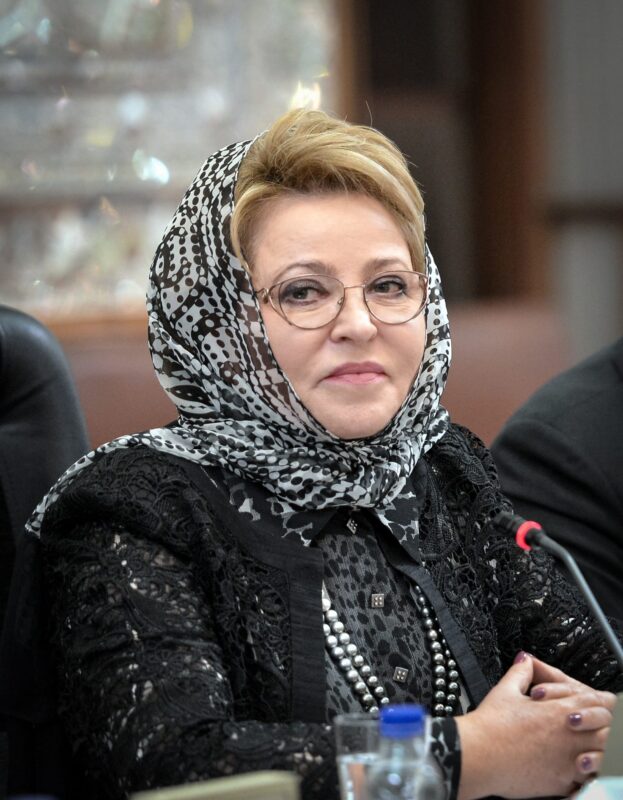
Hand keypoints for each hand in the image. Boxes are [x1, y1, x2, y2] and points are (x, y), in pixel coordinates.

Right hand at [456, 653, 613, 798]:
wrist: (479, 755)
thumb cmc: (490, 725)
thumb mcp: (505, 690)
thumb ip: (521, 673)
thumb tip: (525, 660)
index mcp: (558, 710)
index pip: (596, 703)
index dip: (600, 703)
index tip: (597, 706)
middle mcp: (569, 736)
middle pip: (606, 732)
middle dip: (604, 730)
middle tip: (596, 730)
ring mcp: (567, 761)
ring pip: (601, 759)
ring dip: (597, 754)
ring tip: (586, 752)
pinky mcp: (561, 783)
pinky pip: (586, 782)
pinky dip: (584, 777)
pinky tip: (574, 771)